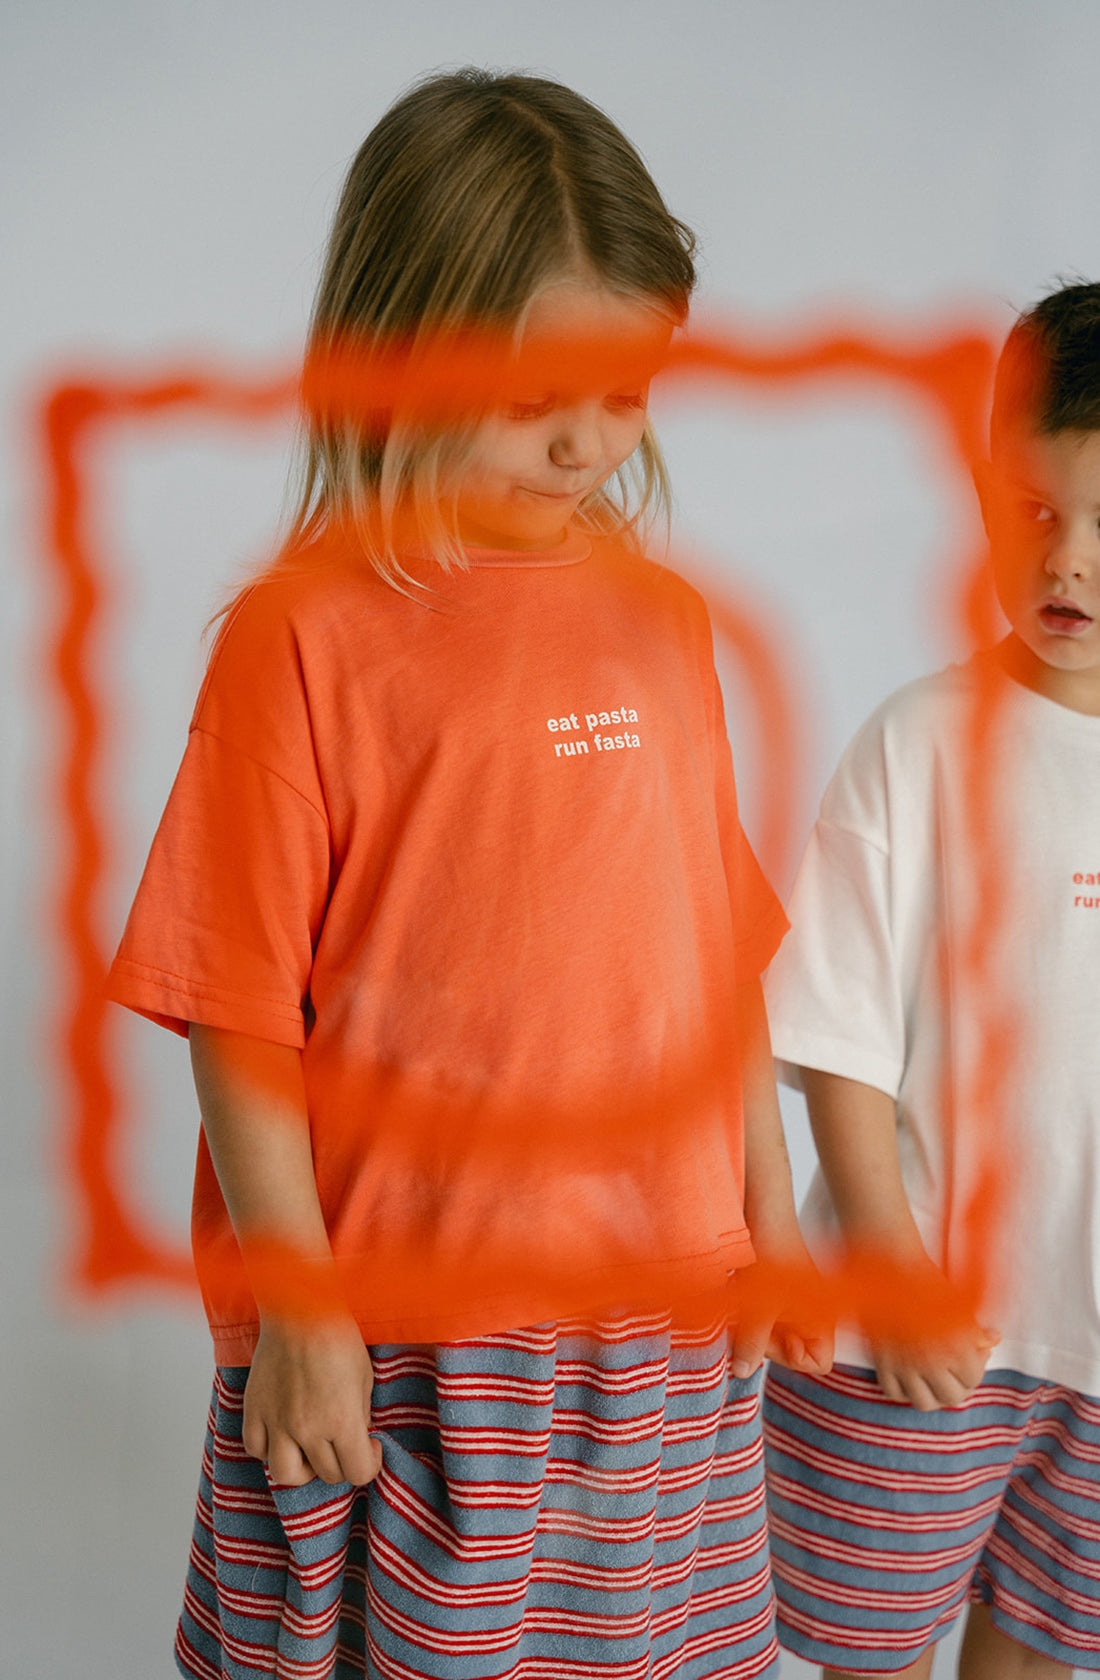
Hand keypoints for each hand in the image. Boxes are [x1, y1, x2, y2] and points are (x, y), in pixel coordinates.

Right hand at [242, 1315, 382, 1485]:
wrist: (300, 1309)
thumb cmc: (337, 1337)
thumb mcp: (364, 1377)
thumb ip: (360, 1416)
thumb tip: (356, 1438)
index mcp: (341, 1421)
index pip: (358, 1473)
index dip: (369, 1465)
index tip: (370, 1448)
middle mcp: (307, 1429)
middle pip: (326, 1475)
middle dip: (342, 1463)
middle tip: (344, 1442)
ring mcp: (277, 1422)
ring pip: (286, 1475)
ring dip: (303, 1468)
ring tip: (311, 1449)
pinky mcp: (254, 1409)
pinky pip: (256, 1449)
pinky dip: (269, 1449)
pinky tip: (283, 1433)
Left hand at [730, 1247, 833, 1380]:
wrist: (764, 1213)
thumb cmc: (774, 1253)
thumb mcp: (760, 1306)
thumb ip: (752, 1343)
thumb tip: (741, 1372)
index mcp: (822, 1319)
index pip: (817, 1362)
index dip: (789, 1358)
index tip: (766, 1338)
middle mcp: (812, 1314)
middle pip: (791, 1350)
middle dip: (764, 1341)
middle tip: (743, 1323)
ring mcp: (794, 1303)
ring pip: (774, 1334)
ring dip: (752, 1327)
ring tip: (737, 1309)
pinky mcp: (777, 1291)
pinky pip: (764, 1316)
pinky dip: (749, 1313)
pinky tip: (737, 1298)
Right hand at [853, 1253, 998, 1410]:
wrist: (892, 1268)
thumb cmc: (929, 1282)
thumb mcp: (959, 1306)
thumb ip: (976, 1331)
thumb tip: (993, 1340)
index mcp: (954, 1348)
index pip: (973, 1378)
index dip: (977, 1367)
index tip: (974, 1353)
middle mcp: (929, 1362)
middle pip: (952, 1397)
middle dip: (959, 1386)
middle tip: (957, 1370)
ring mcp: (903, 1364)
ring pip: (924, 1402)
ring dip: (934, 1395)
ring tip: (936, 1380)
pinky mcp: (882, 1362)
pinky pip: (894, 1393)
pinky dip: (904, 1391)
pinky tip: (911, 1378)